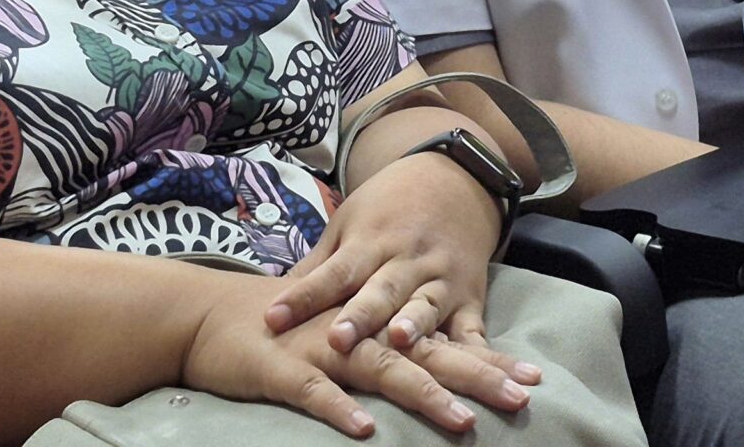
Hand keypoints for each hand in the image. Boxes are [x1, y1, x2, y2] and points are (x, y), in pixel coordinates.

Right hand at [184, 269, 533, 439]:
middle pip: (427, 354)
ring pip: (381, 370)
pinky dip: (339, 409)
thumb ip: (386, 348)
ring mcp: (323, 347)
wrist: (209, 313)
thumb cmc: (285, 327)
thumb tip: (436, 369)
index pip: (442, 342)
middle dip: (476, 377)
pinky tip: (365, 430)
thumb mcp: (341, 332)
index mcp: (376, 324)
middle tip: (522, 397)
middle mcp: (360, 332)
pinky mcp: (282, 368)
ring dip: (423, 394)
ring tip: (462, 422)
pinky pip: (315, 391)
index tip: (534, 378)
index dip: (488, 360)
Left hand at [265, 150, 516, 364]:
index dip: (304, 296)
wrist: (454, 180)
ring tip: (401, 339)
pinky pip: (472, 325)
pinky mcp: (471, 295)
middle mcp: (407, 259)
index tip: (272, 318)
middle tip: (336, 339)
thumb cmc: (389, 208)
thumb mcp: (350, 223)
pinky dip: (473, 346)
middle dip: (360, 316)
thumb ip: (320, 267)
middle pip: (380, 290)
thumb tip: (272, 310)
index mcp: (371, 240)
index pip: (334, 271)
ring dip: (415, 323)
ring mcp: (442, 276)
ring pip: (426, 304)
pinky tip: (471, 365)